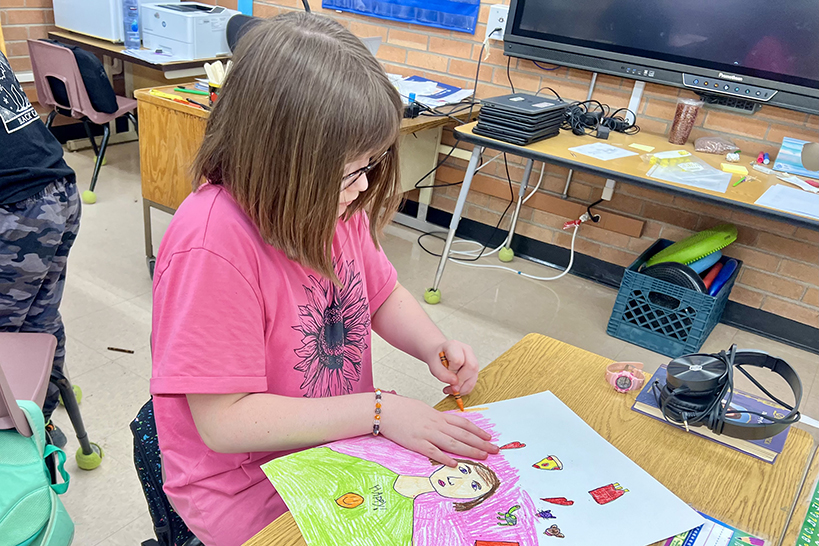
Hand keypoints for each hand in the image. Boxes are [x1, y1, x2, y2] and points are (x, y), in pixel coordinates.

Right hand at [380, 395, 497, 465]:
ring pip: (453, 443)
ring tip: (483, 456)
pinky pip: (434, 451)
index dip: (477, 431)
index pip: (463, 423)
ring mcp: (427, 434)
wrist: (384, 410)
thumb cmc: (401, 408)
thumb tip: (444, 423)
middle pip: (463, 434)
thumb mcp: (422, 409)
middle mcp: (436, 425)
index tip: (489, 437)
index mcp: (438, 416)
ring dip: (470, 450)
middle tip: (495, 449)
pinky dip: (445, 457)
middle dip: (481, 443)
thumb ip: (434, 418)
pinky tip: (455, 463)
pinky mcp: (417, 443)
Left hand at [427, 340, 479, 395]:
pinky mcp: (474, 367)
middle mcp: (466, 350)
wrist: (439, 355)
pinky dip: (465, 388)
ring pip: (474, 375)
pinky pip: (473, 380)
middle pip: (471, 367)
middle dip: (461, 381)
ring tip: (452, 389)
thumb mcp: (433, 366)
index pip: (458, 360)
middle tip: (451, 387)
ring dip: (463, 387)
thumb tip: (455, 383)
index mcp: (454, 345)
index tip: (446, 372)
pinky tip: (457, 388)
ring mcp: (473, 358)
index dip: (452, 369)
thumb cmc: (437, 358)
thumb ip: (442, 374)